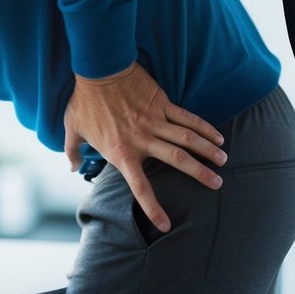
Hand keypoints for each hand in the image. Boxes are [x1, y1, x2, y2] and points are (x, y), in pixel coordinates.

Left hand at [63, 62, 226, 232]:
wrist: (99, 68)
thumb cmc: (85, 100)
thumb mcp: (72, 128)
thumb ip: (72, 151)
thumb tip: (71, 166)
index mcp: (121, 152)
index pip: (140, 187)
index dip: (153, 208)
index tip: (166, 225)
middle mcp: (142, 139)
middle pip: (178, 160)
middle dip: (200, 174)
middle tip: (217, 184)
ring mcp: (155, 120)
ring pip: (188, 139)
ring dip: (207, 151)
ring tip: (222, 161)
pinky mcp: (162, 103)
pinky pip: (187, 118)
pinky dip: (203, 127)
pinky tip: (217, 136)